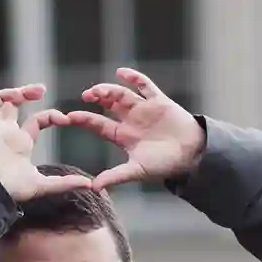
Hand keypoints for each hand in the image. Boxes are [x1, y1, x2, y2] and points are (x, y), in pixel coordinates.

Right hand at [0, 85, 89, 203]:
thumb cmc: (13, 190)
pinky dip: (6, 95)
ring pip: (6, 102)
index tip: (65, 120)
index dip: (51, 116)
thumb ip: (65, 183)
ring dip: (20, 92)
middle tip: (44, 91)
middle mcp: (10, 134)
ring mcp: (0, 130)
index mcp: (22, 145)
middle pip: (17, 107)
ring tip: (36, 90)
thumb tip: (89, 185)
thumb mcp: (44, 185)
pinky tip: (20, 95)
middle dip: (30, 95)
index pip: (37, 121)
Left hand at [60, 69, 206, 186]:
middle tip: (86, 96)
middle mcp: (130, 120)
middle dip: (96, 98)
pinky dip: (134, 78)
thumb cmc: (165, 165)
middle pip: (108, 105)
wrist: (192, 155)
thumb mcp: (137, 171)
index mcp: (122, 135)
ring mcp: (144, 109)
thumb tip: (92, 188)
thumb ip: (115, 176)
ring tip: (99, 90)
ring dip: (109, 89)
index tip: (68, 116)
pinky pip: (145, 86)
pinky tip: (121, 73)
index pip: (98, 124)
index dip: (83, 119)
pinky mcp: (159, 101)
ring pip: (122, 94)